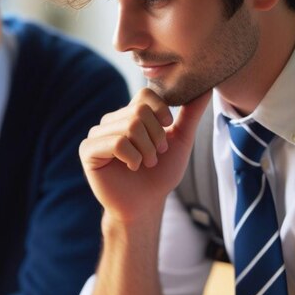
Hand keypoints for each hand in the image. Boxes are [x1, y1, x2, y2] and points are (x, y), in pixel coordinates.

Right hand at [79, 88, 210, 222]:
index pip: (145, 95)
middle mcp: (111, 121)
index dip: (161, 112)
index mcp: (129, 114)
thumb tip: (207, 89)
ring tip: (145, 164)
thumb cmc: (160, 174)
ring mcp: (97, 134)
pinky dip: (132, 157)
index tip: (167, 130)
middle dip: (156, 137)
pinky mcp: (88, 150)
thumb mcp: (181, 141)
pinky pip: (116, 142)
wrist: (146, 205)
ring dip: (146, 150)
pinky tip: (132, 167)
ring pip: (129, 127)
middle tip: (155, 156)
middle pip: (139, 112)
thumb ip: (190, 114)